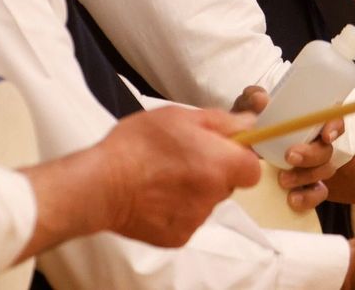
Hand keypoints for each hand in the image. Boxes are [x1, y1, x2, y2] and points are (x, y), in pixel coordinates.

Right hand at [89, 106, 261, 246]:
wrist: (102, 184)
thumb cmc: (138, 144)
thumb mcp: (179, 116)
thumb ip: (219, 122)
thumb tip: (247, 125)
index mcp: (220, 164)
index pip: (251, 168)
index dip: (239, 157)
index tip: (221, 149)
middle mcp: (214, 196)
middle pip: (227, 184)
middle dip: (213, 171)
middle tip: (184, 158)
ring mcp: (196, 220)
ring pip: (205, 201)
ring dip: (193, 190)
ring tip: (162, 177)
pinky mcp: (177, 237)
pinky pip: (186, 219)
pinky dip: (175, 209)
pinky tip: (154, 195)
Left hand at [234, 85, 341, 211]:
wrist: (241, 146)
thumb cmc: (251, 119)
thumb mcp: (249, 105)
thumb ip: (254, 98)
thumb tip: (262, 101)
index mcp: (308, 119)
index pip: (333, 119)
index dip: (334, 127)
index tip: (325, 135)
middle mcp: (315, 142)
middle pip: (327, 149)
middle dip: (311, 155)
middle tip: (289, 157)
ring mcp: (312, 165)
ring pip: (324, 172)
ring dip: (306, 177)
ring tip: (282, 180)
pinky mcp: (305, 185)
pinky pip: (316, 193)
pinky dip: (308, 198)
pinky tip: (292, 199)